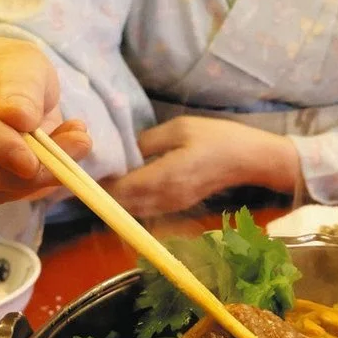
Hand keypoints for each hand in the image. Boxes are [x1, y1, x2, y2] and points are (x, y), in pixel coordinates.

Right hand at [0, 37, 91, 205]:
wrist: (6, 88)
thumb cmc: (7, 69)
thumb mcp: (20, 61)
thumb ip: (20, 85)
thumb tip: (19, 117)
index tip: (29, 155)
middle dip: (9, 171)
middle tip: (60, 165)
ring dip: (27, 182)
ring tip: (71, 153)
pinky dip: (28, 188)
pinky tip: (57, 165)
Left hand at [103, 115, 300, 218]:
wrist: (251, 159)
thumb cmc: (218, 139)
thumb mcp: (180, 128)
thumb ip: (147, 141)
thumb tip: (125, 152)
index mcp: (163, 178)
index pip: (118, 191)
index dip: (97, 183)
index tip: (86, 167)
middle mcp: (164, 198)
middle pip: (120, 205)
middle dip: (102, 191)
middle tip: (91, 170)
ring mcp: (172, 205)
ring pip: (132, 209)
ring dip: (116, 197)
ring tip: (106, 174)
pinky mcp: (178, 205)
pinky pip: (145, 207)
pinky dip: (131, 198)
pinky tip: (129, 180)